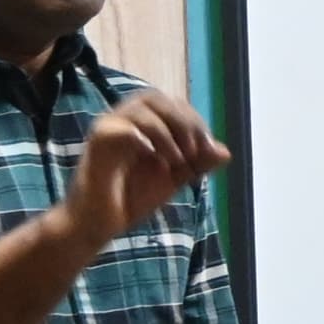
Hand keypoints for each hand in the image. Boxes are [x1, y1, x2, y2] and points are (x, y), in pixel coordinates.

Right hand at [60, 95, 229, 252]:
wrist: (98, 225)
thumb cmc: (131, 199)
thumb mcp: (173, 179)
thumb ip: (197, 164)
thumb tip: (226, 152)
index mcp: (141, 123)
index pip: (172, 104)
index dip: (194, 120)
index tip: (208, 148)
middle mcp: (123, 119)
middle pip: (156, 97)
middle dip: (183, 120)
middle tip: (194, 149)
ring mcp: (108, 127)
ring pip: (142, 107)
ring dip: (168, 130)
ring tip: (178, 160)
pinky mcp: (97, 141)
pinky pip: (123, 127)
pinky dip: (147, 140)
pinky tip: (158, 161)